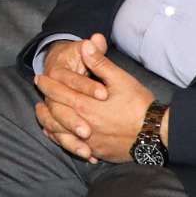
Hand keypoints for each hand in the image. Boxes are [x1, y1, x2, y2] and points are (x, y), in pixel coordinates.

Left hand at [33, 33, 154, 163]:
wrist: (156, 135)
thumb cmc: (139, 105)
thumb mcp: (120, 80)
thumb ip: (100, 63)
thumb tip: (85, 45)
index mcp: (86, 105)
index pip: (59, 93)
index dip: (48, 84)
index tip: (39, 78)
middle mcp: (83, 124)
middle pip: (55, 113)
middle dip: (45, 100)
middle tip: (39, 92)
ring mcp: (89, 141)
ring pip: (59, 132)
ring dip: (47, 121)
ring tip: (41, 113)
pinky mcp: (97, 151)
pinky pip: (71, 147)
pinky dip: (60, 139)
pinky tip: (57, 135)